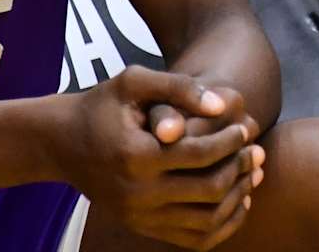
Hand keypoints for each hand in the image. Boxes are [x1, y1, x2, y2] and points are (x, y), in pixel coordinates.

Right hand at [55, 66, 262, 249]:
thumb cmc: (102, 105)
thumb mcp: (134, 82)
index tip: (246, 128)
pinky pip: (192, 238)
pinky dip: (222, 224)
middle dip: (241, 168)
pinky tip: (238, 201)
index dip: (232, 141)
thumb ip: (180, 87)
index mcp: (137, 156)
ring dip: (238, 197)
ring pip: (205, 219)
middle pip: (209, 189)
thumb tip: (222, 106)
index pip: (201, 154)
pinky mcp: (139, 227)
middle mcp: (136, 193)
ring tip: (253, 173)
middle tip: (258, 151)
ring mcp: (137, 216)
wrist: (61, 142)